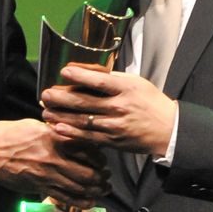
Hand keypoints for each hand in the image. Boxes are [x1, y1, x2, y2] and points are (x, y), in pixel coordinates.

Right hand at [0, 119, 109, 207]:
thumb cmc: (6, 135)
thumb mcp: (33, 125)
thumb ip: (54, 131)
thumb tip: (71, 135)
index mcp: (53, 137)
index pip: (86, 148)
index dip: (100, 156)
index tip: (104, 159)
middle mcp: (53, 157)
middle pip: (88, 171)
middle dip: (101, 176)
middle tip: (107, 177)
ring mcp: (46, 174)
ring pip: (79, 187)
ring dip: (95, 190)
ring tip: (102, 189)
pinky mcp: (39, 187)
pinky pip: (65, 197)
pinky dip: (80, 201)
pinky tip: (89, 201)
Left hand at [41, 65, 176, 156]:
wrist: (167, 129)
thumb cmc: (150, 102)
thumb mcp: (135, 82)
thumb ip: (112, 78)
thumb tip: (87, 70)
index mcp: (126, 89)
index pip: (100, 81)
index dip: (81, 76)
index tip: (64, 71)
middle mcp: (119, 107)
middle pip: (85, 102)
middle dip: (62, 98)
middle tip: (45, 94)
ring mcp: (115, 125)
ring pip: (83, 121)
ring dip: (61, 116)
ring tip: (45, 111)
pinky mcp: (112, 140)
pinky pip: (88, 137)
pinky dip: (71, 133)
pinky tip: (58, 128)